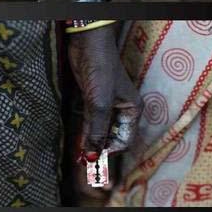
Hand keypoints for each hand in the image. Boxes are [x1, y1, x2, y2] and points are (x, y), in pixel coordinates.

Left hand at [66, 24, 140, 156]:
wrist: (88, 46)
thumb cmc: (101, 71)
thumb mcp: (100, 104)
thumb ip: (97, 130)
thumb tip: (93, 155)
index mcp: (132, 111)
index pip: (124, 140)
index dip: (111, 151)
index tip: (95, 159)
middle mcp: (122, 110)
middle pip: (112, 137)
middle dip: (101, 150)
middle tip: (86, 164)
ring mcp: (107, 106)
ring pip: (100, 131)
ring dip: (92, 143)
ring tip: (80, 159)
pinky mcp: (92, 101)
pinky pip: (91, 122)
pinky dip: (86, 133)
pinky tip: (79, 144)